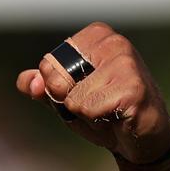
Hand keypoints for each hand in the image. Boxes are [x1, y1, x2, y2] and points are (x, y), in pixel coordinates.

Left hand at [16, 21, 169, 163]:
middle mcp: (113, 42)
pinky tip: (117, 116)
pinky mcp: (133, 88)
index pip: (47, 65)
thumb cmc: (103, 110)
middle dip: (68, 101)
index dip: (56, 87)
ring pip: (72, 98)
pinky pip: (89, 109)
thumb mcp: (66, 97)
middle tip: (95, 103)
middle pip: (56, 79)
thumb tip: (28, 81)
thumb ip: (42, 86)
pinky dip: (96, 120)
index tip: (83, 89)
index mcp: (96, 36)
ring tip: (107, 110)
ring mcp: (126, 63)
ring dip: (85, 113)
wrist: (141, 135)